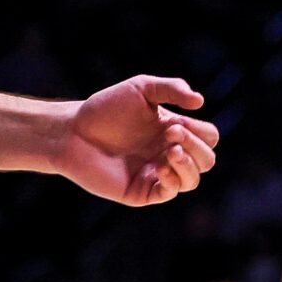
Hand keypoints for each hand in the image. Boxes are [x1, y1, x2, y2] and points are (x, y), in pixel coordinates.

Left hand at [55, 77, 219, 206]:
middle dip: (195, 147)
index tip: (176, 123)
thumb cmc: (105, 109)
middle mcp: (169, 154)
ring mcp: (157, 174)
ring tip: (170, 152)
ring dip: (188, 165)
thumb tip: (201, 101)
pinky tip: (159, 168)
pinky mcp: (143, 191)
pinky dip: (172, 180)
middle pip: (207, 160)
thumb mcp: (141, 89)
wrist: (73, 131)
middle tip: (170, 135)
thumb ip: (171, 89)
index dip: (200, 132)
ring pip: (193, 180)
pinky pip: (171, 193)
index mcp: (174, 131)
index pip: (208, 138)